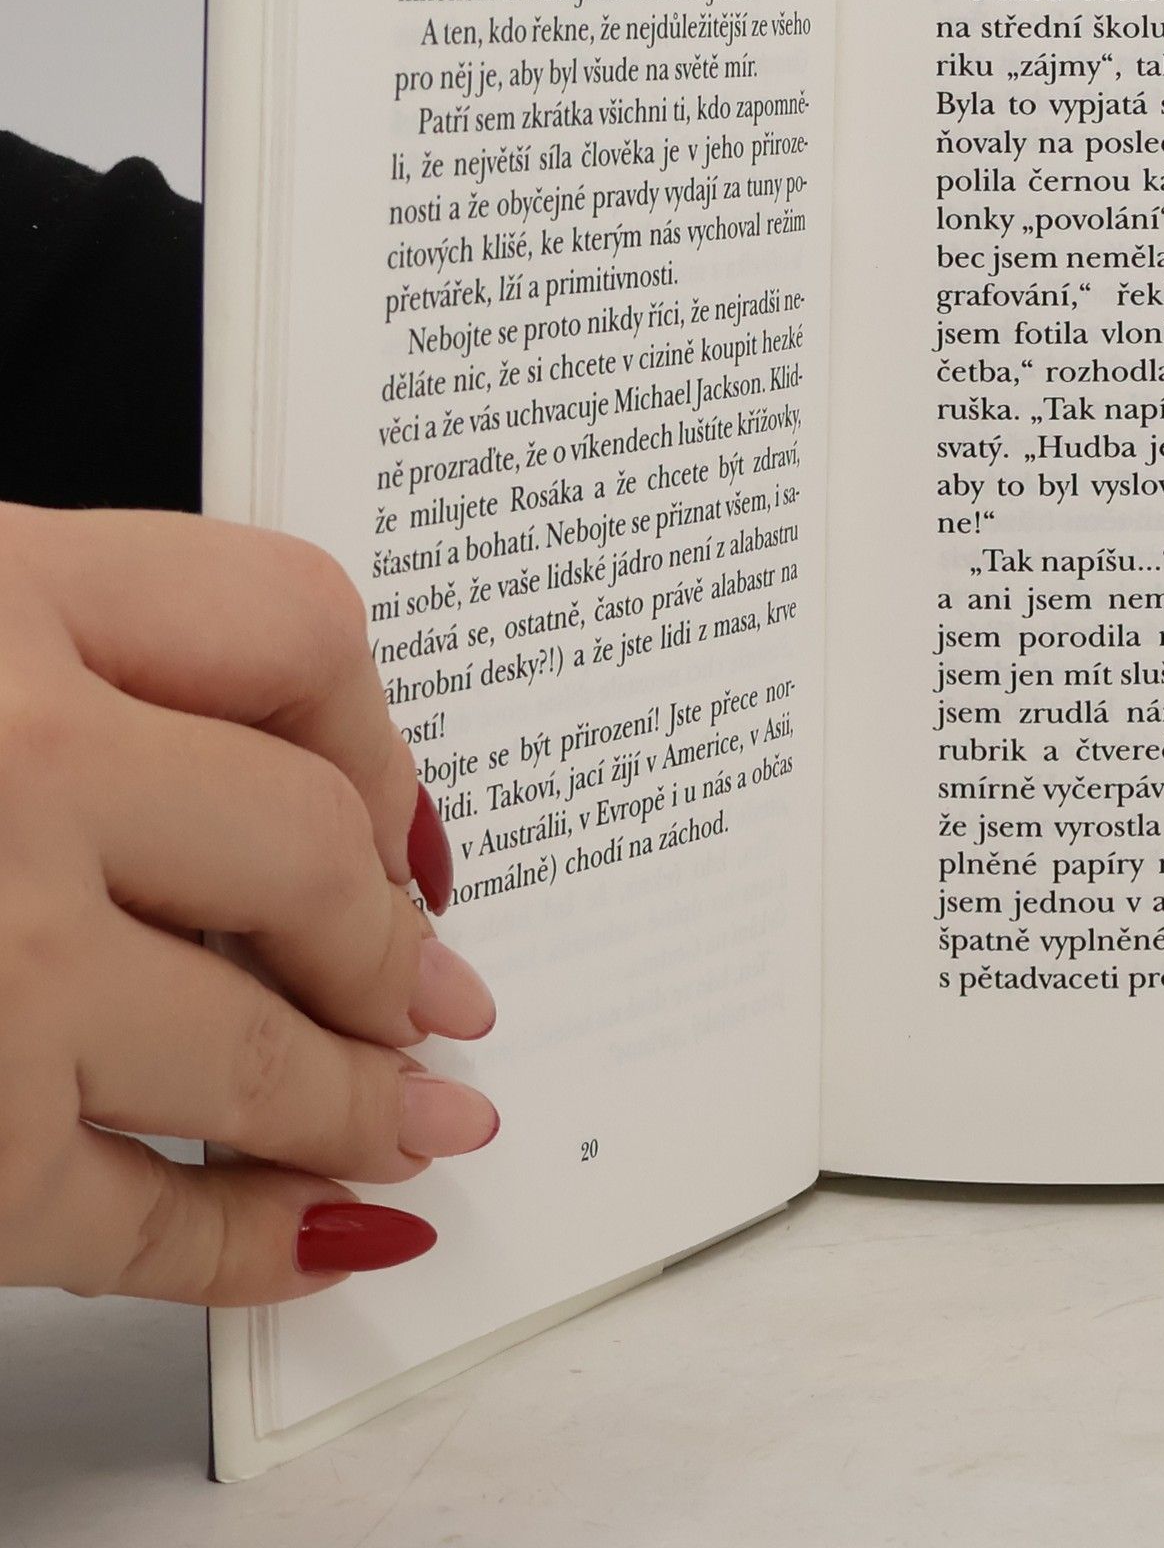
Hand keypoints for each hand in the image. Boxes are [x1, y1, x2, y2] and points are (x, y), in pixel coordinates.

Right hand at [0, 507, 496, 1304]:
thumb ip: (82, 668)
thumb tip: (302, 800)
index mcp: (1, 594)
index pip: (295, 626)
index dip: (373, 735)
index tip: (406, 818)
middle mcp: (12, 759)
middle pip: (308, 845)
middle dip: (387, 943)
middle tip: (439, 994)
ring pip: (258, 1044)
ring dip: (358, 1103)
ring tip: (420, 1125)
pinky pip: (133, 1218)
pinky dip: (240, 1249)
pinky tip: (306, 1240)